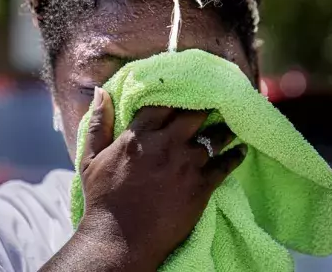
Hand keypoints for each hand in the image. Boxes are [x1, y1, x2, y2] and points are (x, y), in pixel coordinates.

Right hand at [75, 87, 246, 270]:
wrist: (119, 241)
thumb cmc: (102, 199)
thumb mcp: (90, 158)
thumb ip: (98, 123)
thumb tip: (100, 90)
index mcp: (139, 135)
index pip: (164, 103)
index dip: (177, 96)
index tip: (187, 93)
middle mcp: (166, 144)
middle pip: (194, 114)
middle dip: (204, 108)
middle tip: (214, 104)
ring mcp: (186, 165)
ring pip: (214, 137)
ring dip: (223, 130)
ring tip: (229, 126)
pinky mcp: (201, 187)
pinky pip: (226, 165)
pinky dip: (235, 156)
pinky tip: (240, 150)